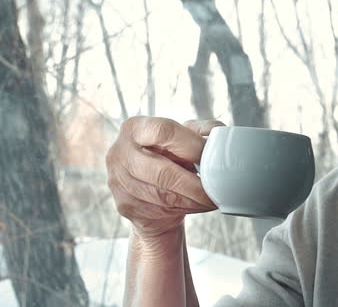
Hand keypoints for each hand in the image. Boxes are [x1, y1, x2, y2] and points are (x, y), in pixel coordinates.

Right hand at [106, 117, 223, 240]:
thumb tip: (219, 133)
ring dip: (194, 200)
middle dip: (196, 184)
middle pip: (164, 171)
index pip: (163, 131)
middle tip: (217, 187)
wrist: (147, 188)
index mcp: (134, 128)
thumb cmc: (167, 156)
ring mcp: (118, 181)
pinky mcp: (124, 205)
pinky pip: (161, 209)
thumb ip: (200, 131)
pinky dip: (186, 208)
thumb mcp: (182, 136)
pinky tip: (198, 205)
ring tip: (213, 198)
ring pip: (164, 195)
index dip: (192, 145)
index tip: (211, 156)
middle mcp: (120, 153)